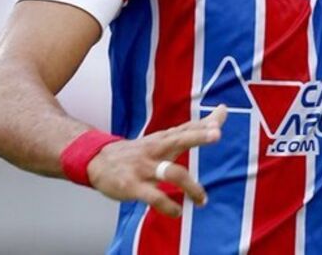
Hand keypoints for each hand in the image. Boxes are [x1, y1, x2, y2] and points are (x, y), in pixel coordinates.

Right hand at [87, 105, 227, 217]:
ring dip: (190, 186)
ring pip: (170, 172)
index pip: (187, 127)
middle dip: (198, 137)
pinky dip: (168, 206)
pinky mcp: (133, 186)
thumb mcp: (162, 138)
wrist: (98, 161)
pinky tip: (177, 211)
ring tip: (202, 200)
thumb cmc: (139, 151)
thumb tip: (222, 110)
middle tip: (217, 134)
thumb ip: (192, 129)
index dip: (206, 122)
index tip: (223, 113)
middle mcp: (155, 149)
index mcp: (163, 138)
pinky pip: (154, 197)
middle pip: (179, 139)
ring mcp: (145, 167)